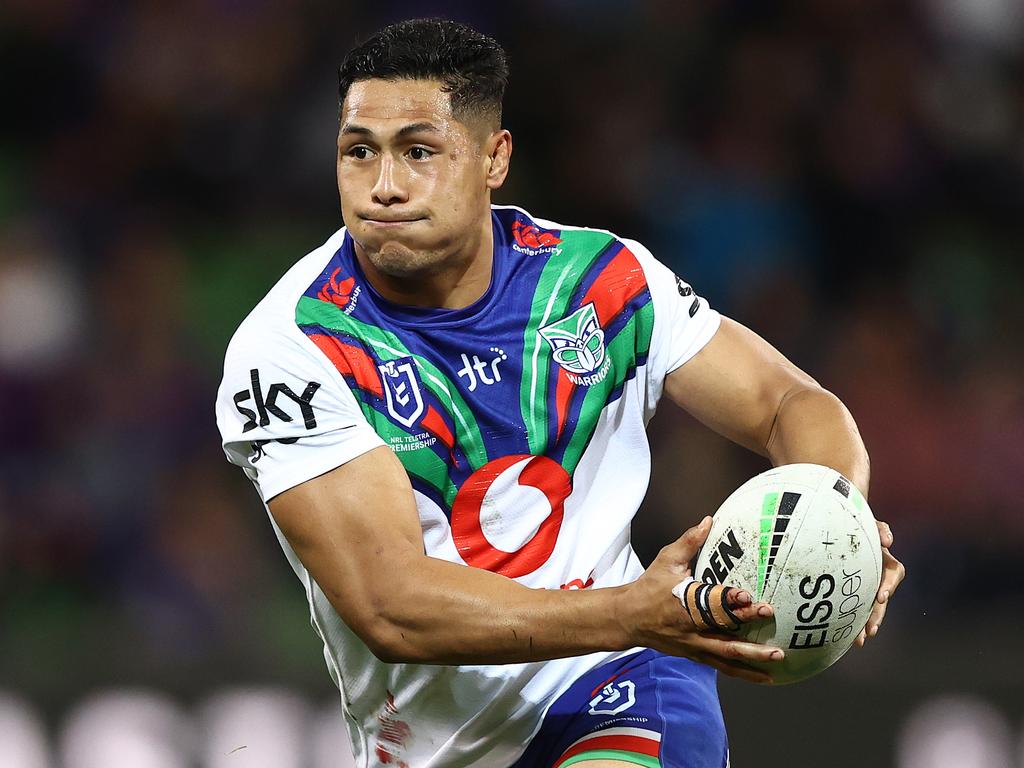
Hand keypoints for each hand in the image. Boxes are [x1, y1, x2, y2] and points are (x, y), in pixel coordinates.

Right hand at [620, 516, 782, 683]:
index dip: (729, 601)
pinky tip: (765, 675)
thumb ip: (689, 541)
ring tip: (778, 657)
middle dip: (749, 629)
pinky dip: (744, 672)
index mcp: (684, 604)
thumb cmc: (648, 587)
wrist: (628, 619)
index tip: (748, 594)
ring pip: (726, 656)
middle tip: (770, 621)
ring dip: (753, 658)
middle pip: (723, 634)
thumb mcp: (666, 561)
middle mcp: (691, 629)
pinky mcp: (696, 655)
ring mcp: (694, 646)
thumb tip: (709, 521)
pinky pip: (723, 667)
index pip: (710, 604)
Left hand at [855, 519, 904, 646]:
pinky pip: (855, 605)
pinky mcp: (853, 586)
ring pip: (870, 606)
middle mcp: (878, 572)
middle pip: (882, 598)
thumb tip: (888, 542)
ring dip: (866, 623)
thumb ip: (880, 529)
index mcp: (884, 557)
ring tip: (859, 640)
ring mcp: (867, 581)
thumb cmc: (857, 519)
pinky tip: (843, 633)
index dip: (889, 585)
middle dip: (877, 615)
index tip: (880, 597)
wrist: (843, 518)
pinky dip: (852, 619)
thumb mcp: (868, 521)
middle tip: (870, 631)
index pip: (894, 573)